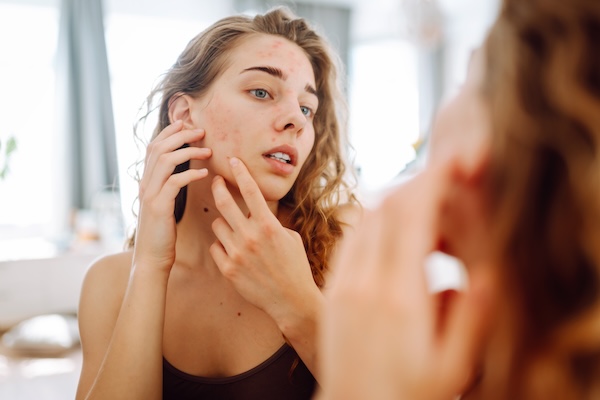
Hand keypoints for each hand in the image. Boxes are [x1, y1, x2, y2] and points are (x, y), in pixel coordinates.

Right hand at [134, 120, 211, 271]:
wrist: (151, 259)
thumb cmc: (162, 234)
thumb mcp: (162, 206)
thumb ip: (166, 187)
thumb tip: (177, 173)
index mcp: (146, 182)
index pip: (153, 147)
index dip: (168, 132)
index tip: (185, 123)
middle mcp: (145, 184)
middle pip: (158, 148)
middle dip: (180, 135)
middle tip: (200, 130)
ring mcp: (150, 194)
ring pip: (165, 160)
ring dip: (188, 151)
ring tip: (207, 150)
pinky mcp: (158, 207)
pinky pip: (175, 182)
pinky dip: (191, 174)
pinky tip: (205, 173)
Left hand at [209, 157, 318, 323]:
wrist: (291, 300)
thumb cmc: (294, 266)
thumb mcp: (289, 238)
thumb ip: (270, 222)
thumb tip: (257, 209)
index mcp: (269, 225)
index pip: (251, 191)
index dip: (241, 172)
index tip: (233, 160)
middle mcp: (250, 237)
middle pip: (224, 203)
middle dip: (218, 187)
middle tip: (216, 181)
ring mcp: (237, 254)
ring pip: (217, 225)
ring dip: (223, 223)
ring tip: (233, 230)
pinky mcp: (228, 270)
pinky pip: (215, 247)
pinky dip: (221, 246)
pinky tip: (232, 252)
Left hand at [318, 165, 492, 399]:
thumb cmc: (408, 394)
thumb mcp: (452, 365)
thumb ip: (470, 317)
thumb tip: (486, 273)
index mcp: (400, 298)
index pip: (412, 219)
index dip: (431, 183)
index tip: (449, 162)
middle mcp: (365, 283)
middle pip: (385, 209)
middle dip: (415, 186)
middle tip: (441, 182)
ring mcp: (342, 285)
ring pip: (363, 220)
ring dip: (393, 203)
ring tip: (422, 212)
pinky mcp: (331, 291)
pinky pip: (349, 240)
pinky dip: (372, 223)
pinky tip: (392, 234)